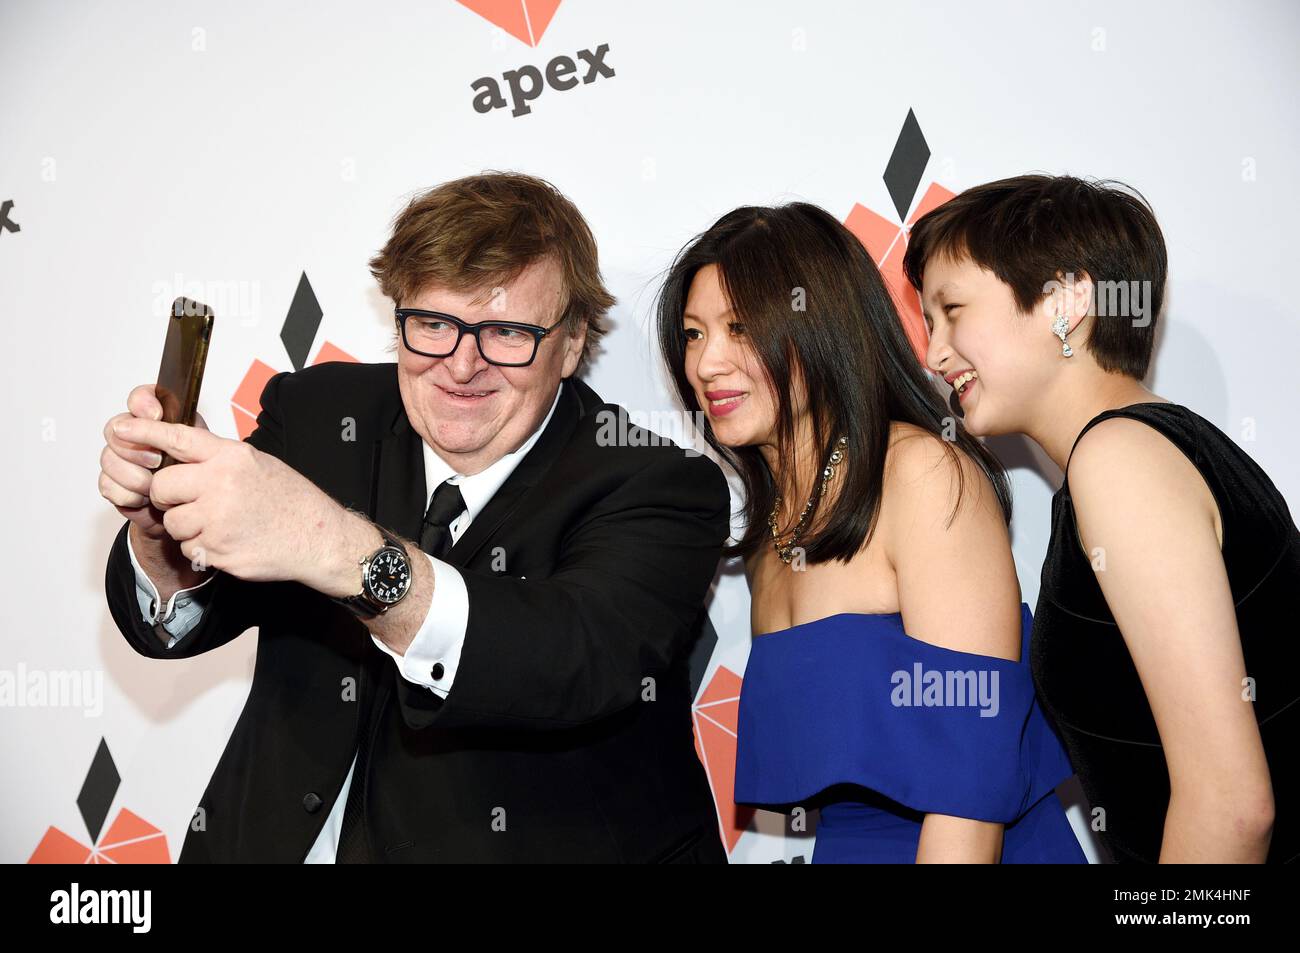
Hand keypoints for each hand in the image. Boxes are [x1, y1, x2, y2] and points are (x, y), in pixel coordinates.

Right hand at [99, 385, 208, 540]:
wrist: (190, 512)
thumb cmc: (201, 478)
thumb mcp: (206, 453)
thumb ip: (188, 433)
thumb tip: (168, 422)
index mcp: (161, 421)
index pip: (142, 398)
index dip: (143, 402)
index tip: (156, 414)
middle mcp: (136, 435)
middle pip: (115, 427)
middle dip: (136, 448)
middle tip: (157, 462)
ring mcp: (122, 459)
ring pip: (109, 458)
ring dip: (134, 476)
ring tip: (154, 488)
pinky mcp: (114, 484)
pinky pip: (108, 485)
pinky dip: (128, 495)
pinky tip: (143, 500)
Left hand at [110, 415, 367, 592]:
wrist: (319, 538)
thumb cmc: (292, 501)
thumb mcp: (258, 464)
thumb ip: (219, 459)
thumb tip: (181, 457)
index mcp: (232, 458)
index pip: (177, 438)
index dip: (144, 431)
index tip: (121, 428)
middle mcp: (221, 485)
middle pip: (162, 486)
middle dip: (168, 496)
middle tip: (190, 501)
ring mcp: (218, 520)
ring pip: (172, 521)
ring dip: (188, 525)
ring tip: (220, 524)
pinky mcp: (217, 550)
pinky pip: (189, 547)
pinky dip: (203, 547)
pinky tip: (229, 540)